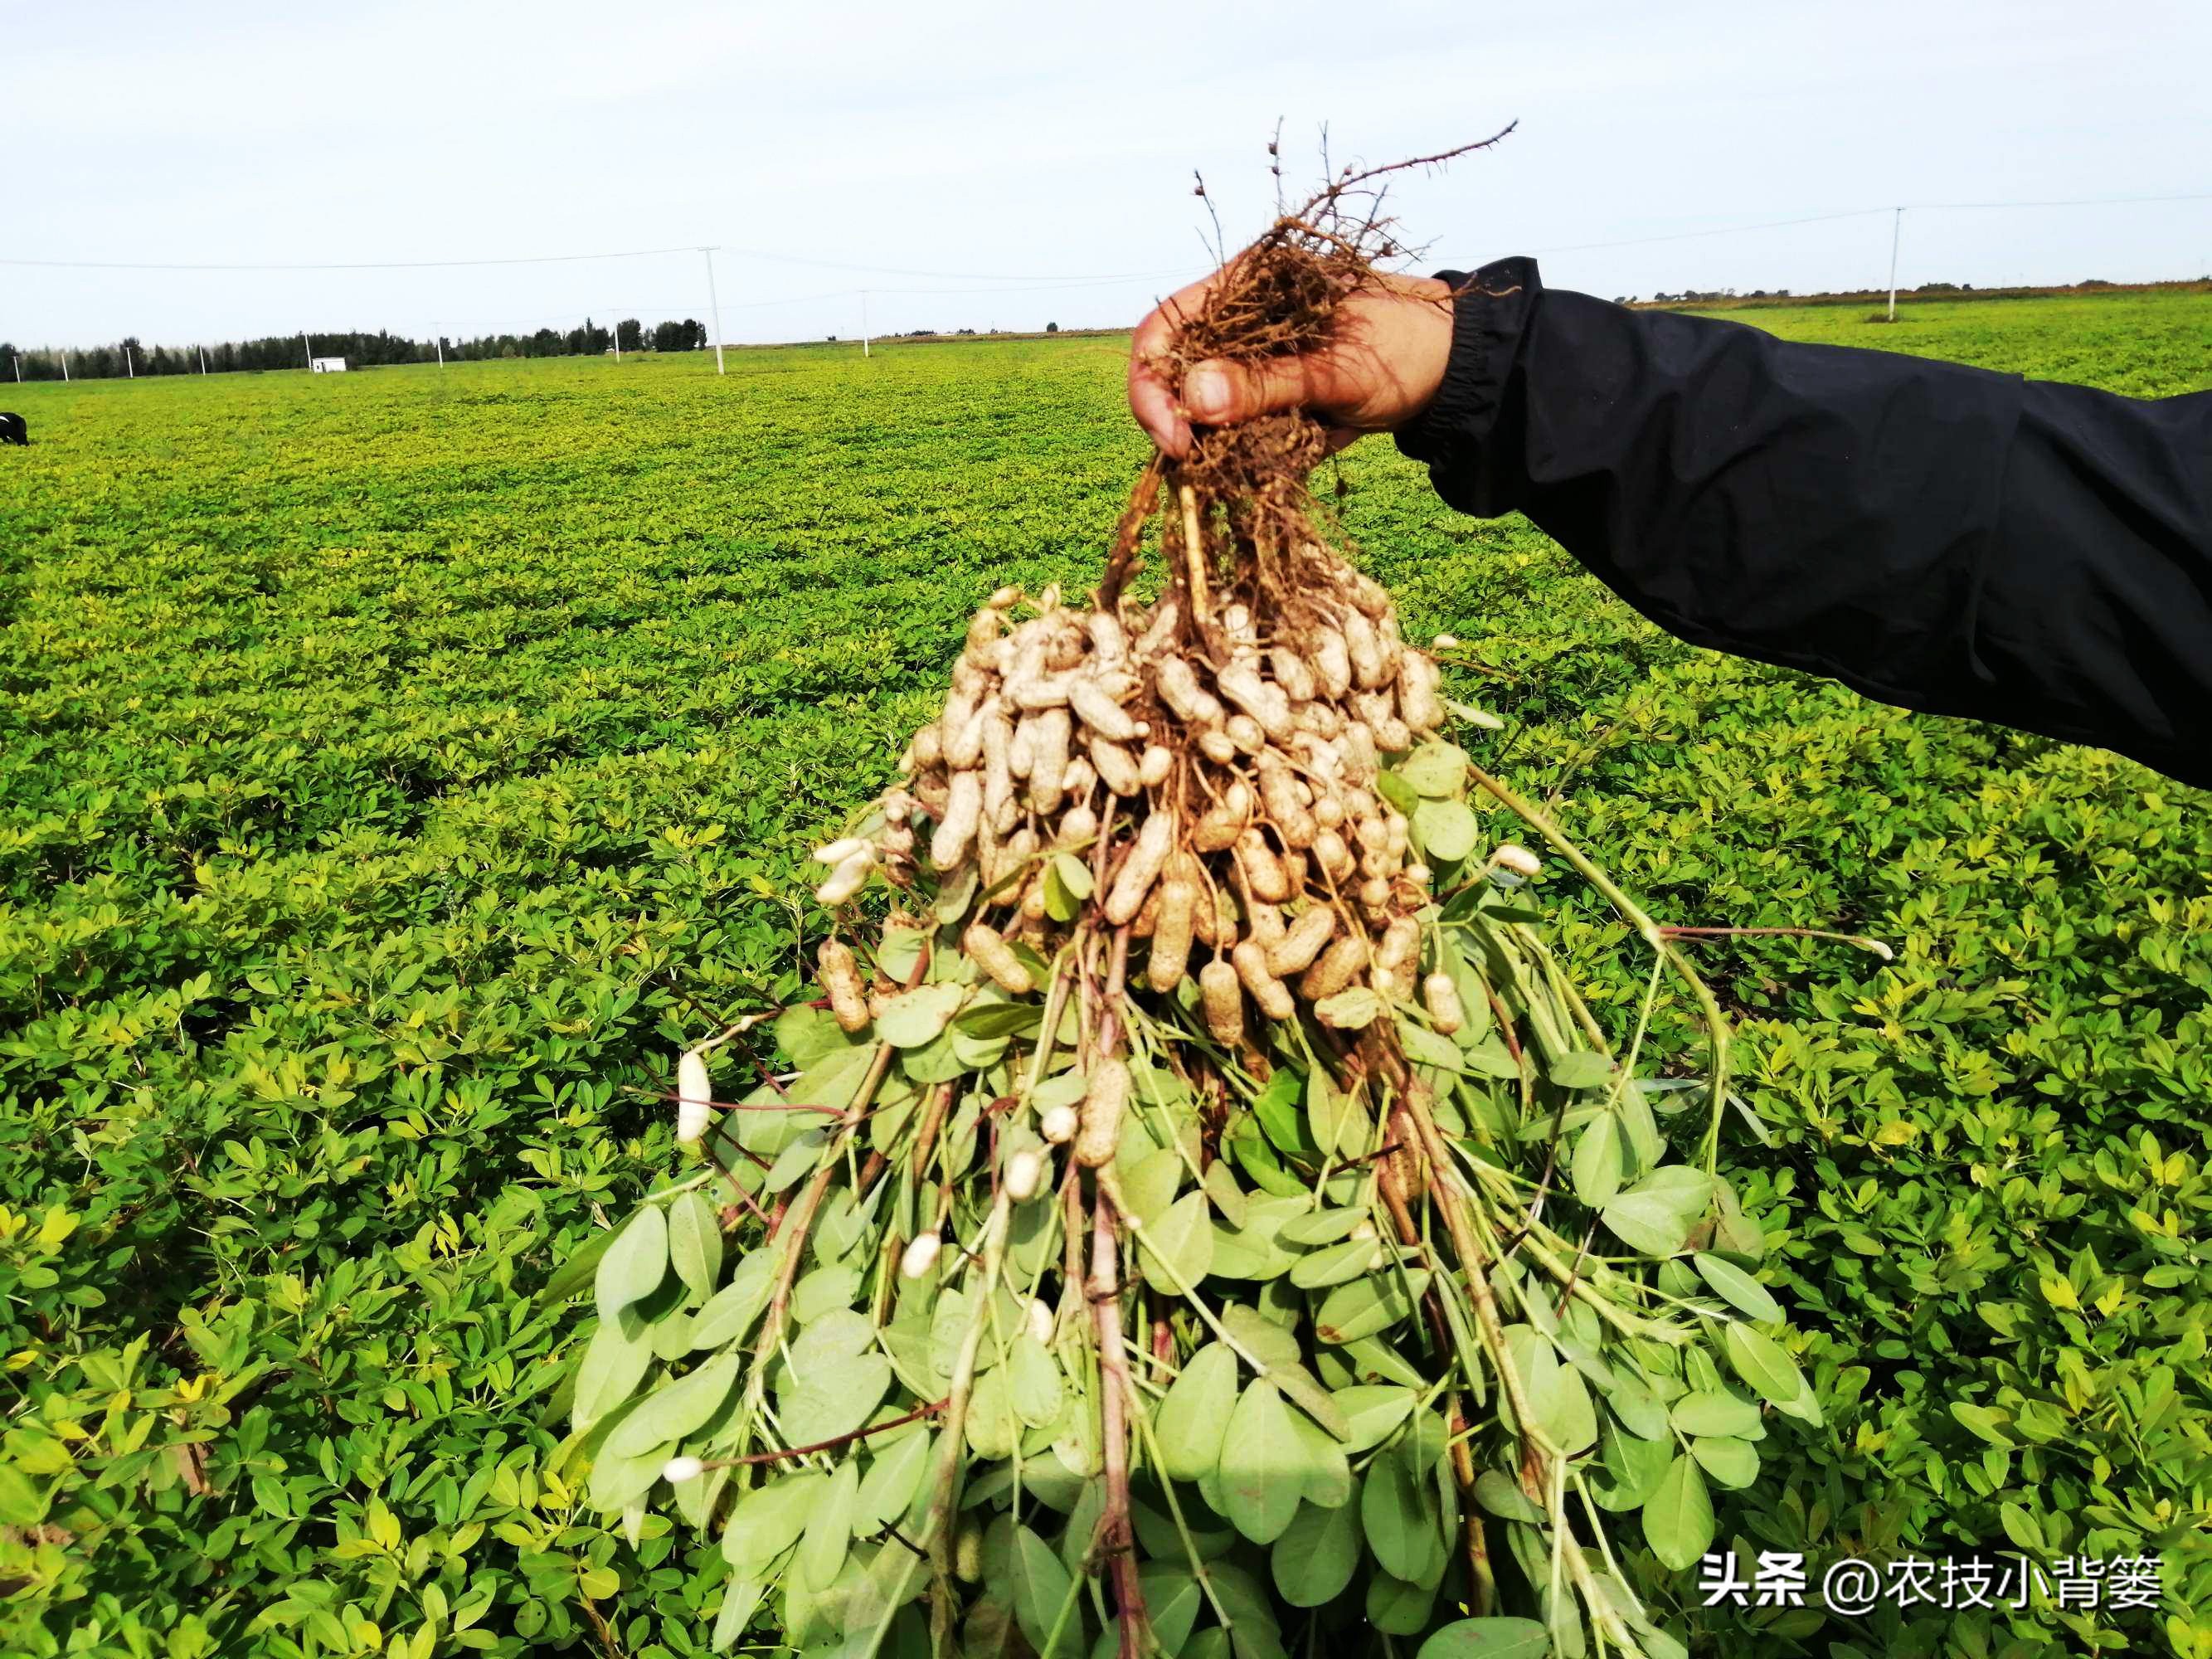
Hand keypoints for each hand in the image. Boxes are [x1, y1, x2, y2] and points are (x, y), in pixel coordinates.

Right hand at [1127, 268, 1455, 459]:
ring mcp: (1248, 364)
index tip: (1177, 441)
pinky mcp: (1266, 399)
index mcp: (1244, 287)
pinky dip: (1249, 455)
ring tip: (1272, 453)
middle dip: (1184, 426)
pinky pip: (1234, 434)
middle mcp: (1235, 323)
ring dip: (1221, 447)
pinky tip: (1292, 451)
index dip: (1153, 387)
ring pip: (1200, 414)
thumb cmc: (1406, 348)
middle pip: (1171, 376)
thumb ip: (1266, 383)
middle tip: (1209, 466)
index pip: (1163, 330)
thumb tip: (1192, 398)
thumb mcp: (1337, 370)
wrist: (1454, 372)